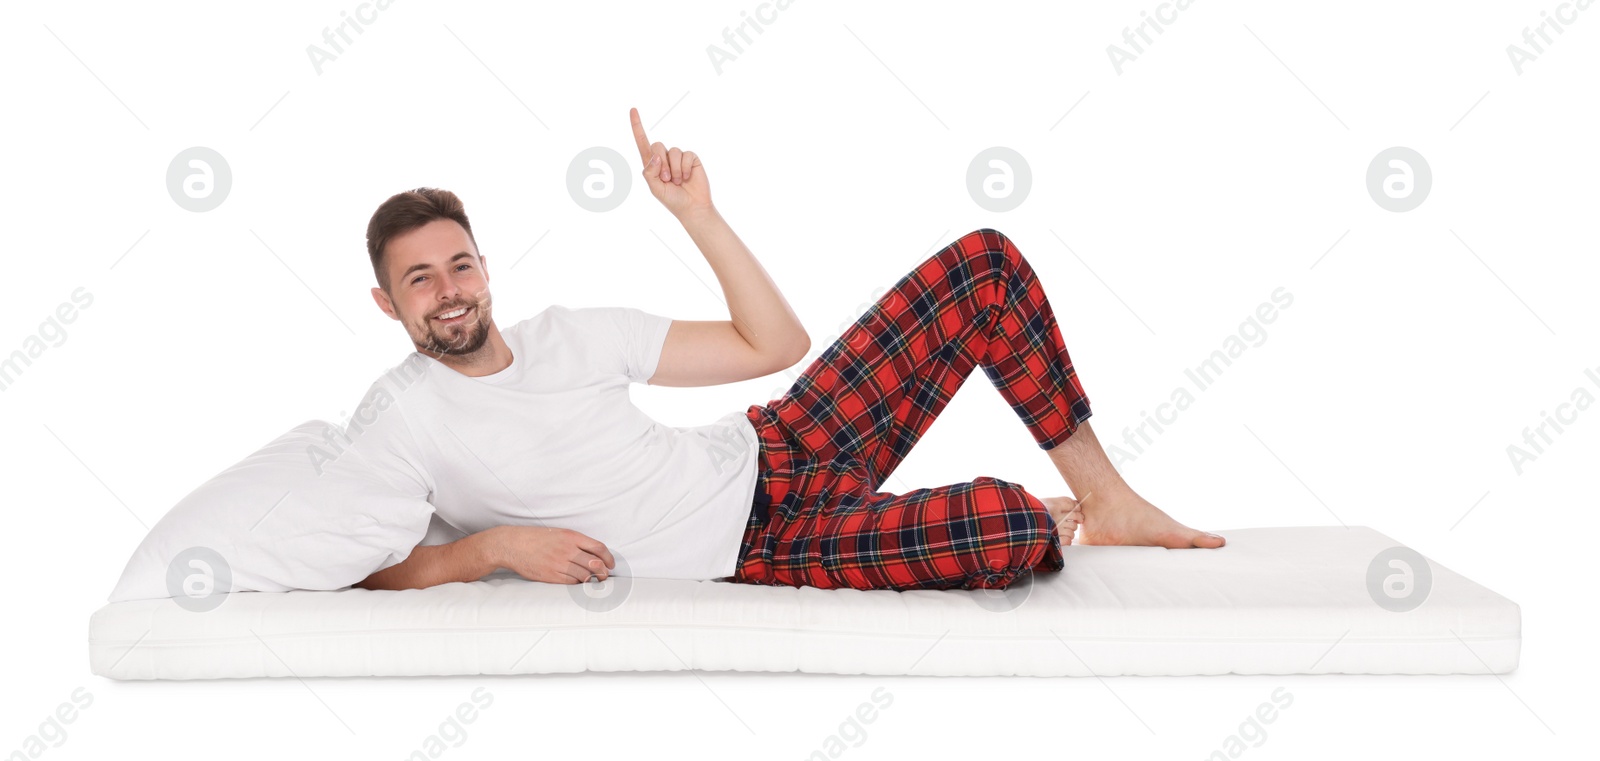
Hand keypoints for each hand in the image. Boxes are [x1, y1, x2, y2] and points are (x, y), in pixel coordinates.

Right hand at [479, 525, 615, 583]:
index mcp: (571, 536)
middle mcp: (567, 549)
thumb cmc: (536, 538)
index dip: (609, 558)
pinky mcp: (551, 576)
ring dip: (592, 580)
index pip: (599, 547)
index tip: (611, 564)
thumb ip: (576, 542)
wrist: (513, 545)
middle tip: (604, 576)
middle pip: (595, 564)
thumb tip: (594, 554)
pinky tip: (578, 583)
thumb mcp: (558, 533)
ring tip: (592, 581)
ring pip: (584, 576)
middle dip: (603, 572)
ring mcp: (559, 563)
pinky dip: (578, 584)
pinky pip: (571, 583)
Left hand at [630, 106, 711, 217]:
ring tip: (678, 181)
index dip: (637, 126)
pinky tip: (687, 177)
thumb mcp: (655, 188)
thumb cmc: (672, 199)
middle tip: (667, 179)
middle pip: (657, 145)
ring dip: (674, 169)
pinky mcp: (690, 158)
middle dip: (661, 163)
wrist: (692, 207)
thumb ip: (650, 172)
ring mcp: (678, 157)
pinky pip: (685, 155)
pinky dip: (684, 168)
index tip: (633, 110)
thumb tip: (656, 155)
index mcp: (651, 164)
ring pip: (673, 151)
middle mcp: (664, 157)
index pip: (642, 142)